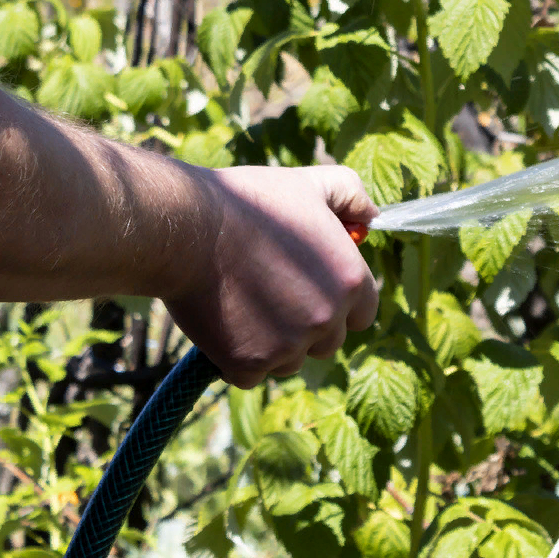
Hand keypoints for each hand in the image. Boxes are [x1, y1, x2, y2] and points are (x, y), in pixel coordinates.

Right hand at [165, 165, 378, 388]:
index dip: (340, 303)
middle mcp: (327, 319)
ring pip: (291, 361)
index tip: (311, 290)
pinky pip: (251, 374)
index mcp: (350, 281)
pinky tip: (222, 325)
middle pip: (328, 342)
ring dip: (273, 345)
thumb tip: (372, 215)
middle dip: (306, 326)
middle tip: (270, 294)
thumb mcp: (310, 182)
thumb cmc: (248, 202)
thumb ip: (351, 195)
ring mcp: (288, 346)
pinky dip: (236, 358)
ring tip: (243, 305)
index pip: (363, 312)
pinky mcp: (249, 363)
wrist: (186, 228)